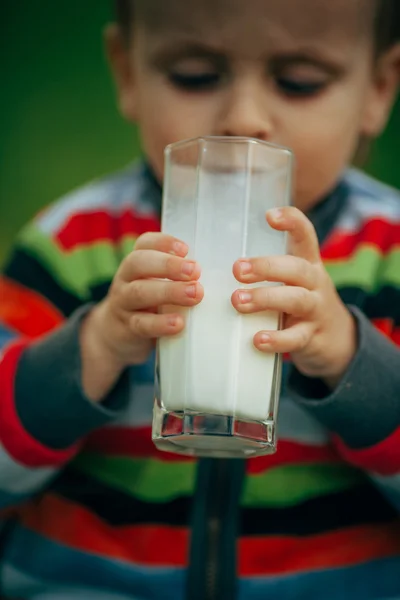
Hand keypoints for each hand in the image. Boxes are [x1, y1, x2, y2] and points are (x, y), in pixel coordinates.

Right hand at [80, 233, 202, 399]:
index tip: (186, 248)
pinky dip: (160, 324)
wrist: (114, 337)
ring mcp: (123, 303)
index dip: (164, 242)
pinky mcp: (126, 329)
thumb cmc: (148, 305)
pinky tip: (179, 323)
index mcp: (137, 264)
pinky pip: (141, 324)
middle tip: (196, 270)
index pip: (144, 243)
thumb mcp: (157, 284)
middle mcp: (125, 278)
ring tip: (195, 294)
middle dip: (168, 265)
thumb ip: (180, 276)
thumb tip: (224, 271)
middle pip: (138, 263)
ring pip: (139, 292)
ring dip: (168, 291)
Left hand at [231, 207, 356, 387]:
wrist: (337, 340)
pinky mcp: (313, 336)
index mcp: (308, 263)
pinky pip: (296, 337)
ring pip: (296, 300)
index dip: (292, 221)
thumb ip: (267, 271)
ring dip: (265, 298)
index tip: (269, 215)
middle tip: (237, 269)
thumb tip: (213, 264)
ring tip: (237, 300)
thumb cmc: (301, 303)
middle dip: (266, 267)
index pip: (305, 235)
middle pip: (296, 268)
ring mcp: (316, 309)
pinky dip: (276, 339)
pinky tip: (257, 339)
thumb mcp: (292, 281)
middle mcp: (315, 282)